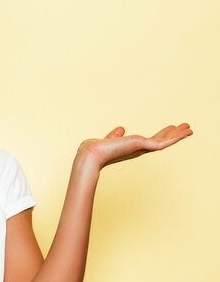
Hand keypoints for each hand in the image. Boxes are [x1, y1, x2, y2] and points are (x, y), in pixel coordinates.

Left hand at [77, 123, 192, 170]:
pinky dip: (175, 137)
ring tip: (190, 128)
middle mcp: (138, 149)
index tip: (170, 128)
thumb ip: (115, 135)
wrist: (92, 154)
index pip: (150, 141)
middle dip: (173, 134)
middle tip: (186, 128)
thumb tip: (121, 129)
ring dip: (178, 135)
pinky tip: (185, 132)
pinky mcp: (143, 146)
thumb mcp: (108, 139)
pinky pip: (163, 142)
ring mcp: (141, 148)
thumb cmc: (95, 149)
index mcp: (131, 147)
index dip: (161, 135)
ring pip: (165, 141)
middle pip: (160, 141)